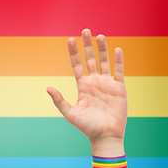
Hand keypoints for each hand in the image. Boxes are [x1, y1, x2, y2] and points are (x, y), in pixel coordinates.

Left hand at [47, 29, 126, 149]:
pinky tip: (116, 49)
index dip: (73, 53)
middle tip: (85, 30)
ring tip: (99, 36)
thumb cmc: (86, 126)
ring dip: (102, 49)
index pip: (77, 65)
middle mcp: (94, 82)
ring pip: (104, 62)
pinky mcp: (119, 88)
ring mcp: (107, 84)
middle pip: (90, 59)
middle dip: (87, 45)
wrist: (105, 136)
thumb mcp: (70, 113)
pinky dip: (118, 61)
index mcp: (82, 86)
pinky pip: (119, 71)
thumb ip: (59, 100)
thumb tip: (47, 87)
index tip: (69, 40)